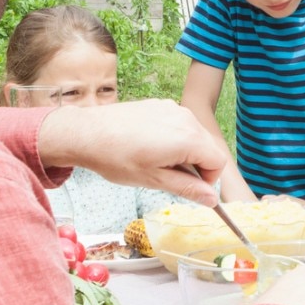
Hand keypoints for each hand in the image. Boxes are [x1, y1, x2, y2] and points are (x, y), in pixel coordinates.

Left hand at [36, 100, 227, 205]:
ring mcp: (174, 109)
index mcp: (189, 139)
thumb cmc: (117, 159)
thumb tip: (211, 199)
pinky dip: (172, 137)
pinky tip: (148, 145)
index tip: (189, 187)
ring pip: (194, 135)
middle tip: (167, 176)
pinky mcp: (162, 105)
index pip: (218, 161)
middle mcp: (187, 119)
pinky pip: (179, 124)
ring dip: (183, 151)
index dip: (208, 179)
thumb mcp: (154, 180)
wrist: (86, 133)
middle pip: (208, 147)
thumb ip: (187, 188)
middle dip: (196, 165)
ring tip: (154, 160)